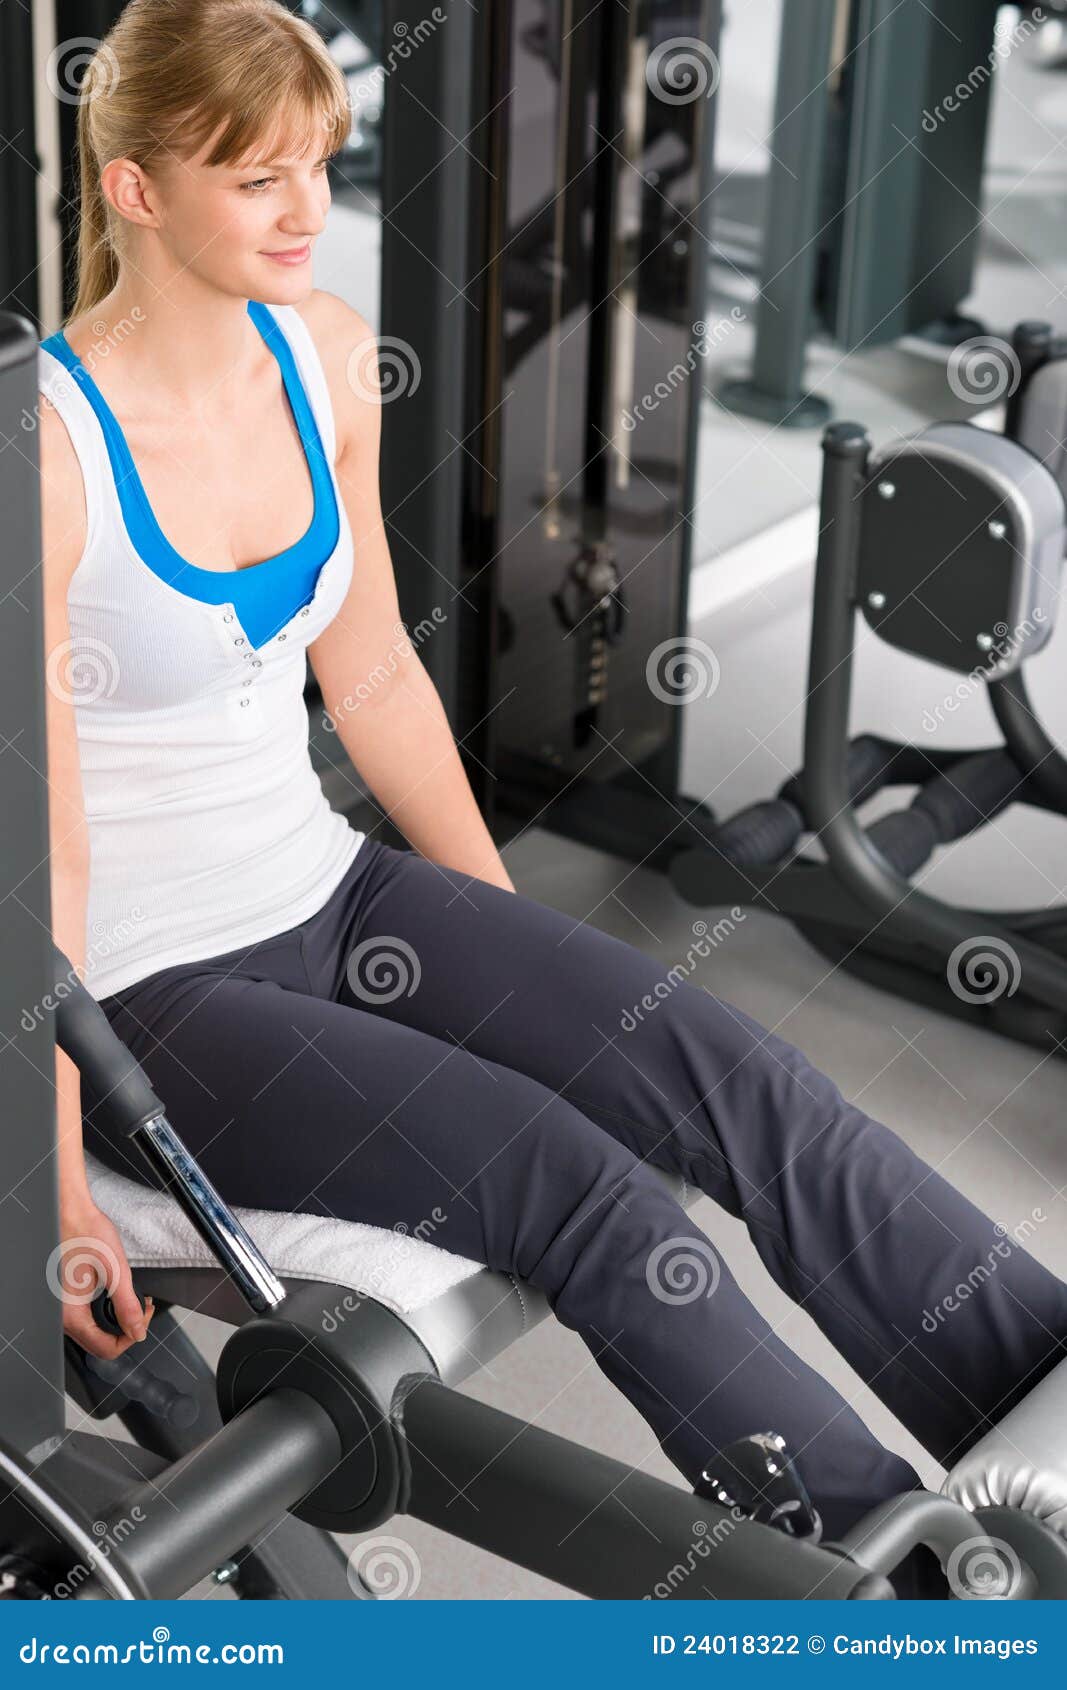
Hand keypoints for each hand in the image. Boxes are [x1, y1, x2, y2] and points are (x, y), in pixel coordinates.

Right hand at [55, 1187, 155, 1360]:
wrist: (71, 1213)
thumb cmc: (86, 1232)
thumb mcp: (115, 1270)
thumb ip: (127, 1306)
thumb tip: (138, 1331)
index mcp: (72, 1313)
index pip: (107, 1349)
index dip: (132, 1337)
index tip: (143, 1316)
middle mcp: (63, 1316)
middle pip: (100, 1344)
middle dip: (126, 1329)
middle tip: (141, 1306)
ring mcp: (63, 1308)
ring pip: (95, 1333)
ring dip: (117, 1321)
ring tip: (133, 1299)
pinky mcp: (67, 1299)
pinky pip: (88, 1318)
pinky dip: (106, 1312)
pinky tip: (116, 1295)